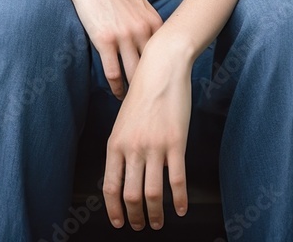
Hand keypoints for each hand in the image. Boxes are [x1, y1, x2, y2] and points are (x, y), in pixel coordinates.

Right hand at [63, 0, 163, 98]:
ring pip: (134, 74)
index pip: (166, 54)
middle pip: (153, 67)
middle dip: (155, 86)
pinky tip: (118, 94)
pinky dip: (117, 88)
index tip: (167, 86)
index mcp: (153, 21)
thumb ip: (149, 22)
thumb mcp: (138, 2)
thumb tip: (157, 42)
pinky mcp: (104, 40)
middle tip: (156, 102)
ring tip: (137, 104)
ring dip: (136, 91)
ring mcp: (123, 36)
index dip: (168, 72)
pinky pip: (113, 73)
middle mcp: (142, 29)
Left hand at [103, 37, 191, 229]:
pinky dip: (180, 200)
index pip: (110, 187)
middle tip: (141, 225)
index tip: (120, 222)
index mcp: (115, 143)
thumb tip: (122, 173)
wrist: (161, 67)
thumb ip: (122, 146)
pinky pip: (177, 181)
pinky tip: (182, 208)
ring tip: (159, 222)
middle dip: (136, 216)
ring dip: (156, 214)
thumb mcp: (124, 120)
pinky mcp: (176, 142)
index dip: (114, 210)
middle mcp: (133, 148)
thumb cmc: (143, 92)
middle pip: (131, 195)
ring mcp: (154, 146)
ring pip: (153, 194)